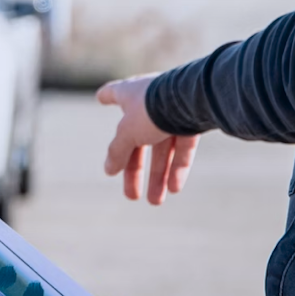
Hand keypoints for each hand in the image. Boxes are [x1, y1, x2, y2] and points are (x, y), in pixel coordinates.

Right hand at [97, 75, 200, 204]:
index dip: (106, 97)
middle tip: (131, 195)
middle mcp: (150, 102)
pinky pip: (183, 149)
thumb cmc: (153, 109)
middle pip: (138, 140)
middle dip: (134, 170)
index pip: (114, 94)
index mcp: (130, 95)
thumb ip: (118, 151)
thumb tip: (108, 169)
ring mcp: (173, 112)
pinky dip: (177, 168)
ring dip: (158, 176)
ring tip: (155, 202)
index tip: (100, 98)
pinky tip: (174, 188)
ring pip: (163, 149)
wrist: (194, 99)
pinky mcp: (194, 122)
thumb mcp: (127, 133)